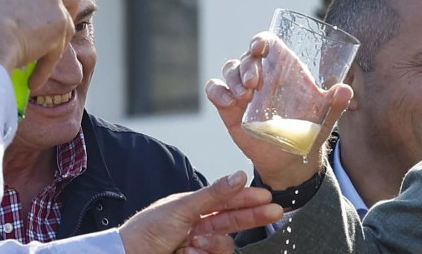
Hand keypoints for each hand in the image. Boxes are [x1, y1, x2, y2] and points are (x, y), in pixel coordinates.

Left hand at [118, 170, 281, 253]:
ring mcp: (199, 246)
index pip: (227, 200)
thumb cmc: (147, 230)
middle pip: (234, 221)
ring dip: (214, 243)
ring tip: (194, 243)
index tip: (267, 197)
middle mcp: (200, 226)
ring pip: (226, 244)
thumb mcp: (182, 208)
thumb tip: (239, 176)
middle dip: (253, 217)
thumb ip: (213, 194)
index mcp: (195, 207)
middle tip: (274, 212)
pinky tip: (188, 253)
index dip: (248, 198)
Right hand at [206, 32, 351, 189]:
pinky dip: (217, 91)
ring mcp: (242, 89)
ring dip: (233, 78)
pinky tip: (228, 103)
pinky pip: (215, 89)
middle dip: (248, 66)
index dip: (260, 40)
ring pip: (229, 69)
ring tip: (244, 96)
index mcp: (282, 68)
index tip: (259, 48)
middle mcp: (261, 74)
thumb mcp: (324, 118)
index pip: (266, 43)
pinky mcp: (229, 106)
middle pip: (247, 57)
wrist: (290, 160)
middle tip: (254, 84)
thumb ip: (335, 105)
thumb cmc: (308, 131)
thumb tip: (346, 90)